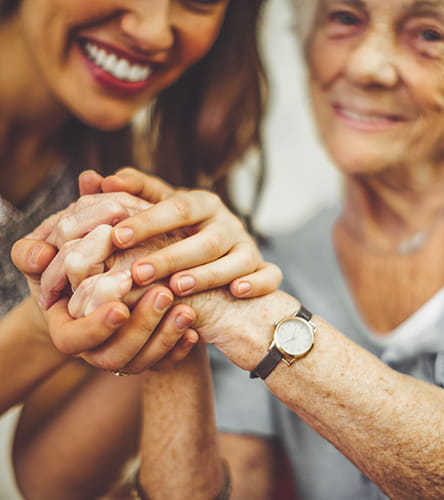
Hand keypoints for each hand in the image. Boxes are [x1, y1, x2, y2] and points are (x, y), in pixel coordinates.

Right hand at [11, 237, 197, 373]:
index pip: (73, 340)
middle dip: (140, 328)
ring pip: (142, 363)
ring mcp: (124, 356)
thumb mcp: (55, 257)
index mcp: (67, 329)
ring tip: (186, 310)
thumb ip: (37, 254)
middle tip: (163, 294)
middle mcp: (94, 350)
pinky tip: (195, 332)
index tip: (120, 306)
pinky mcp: (149, 356)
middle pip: (113, 356)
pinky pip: (164, 364)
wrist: (104, 284)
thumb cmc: (76, 266)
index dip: (95, 327)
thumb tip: (39, 255)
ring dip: (165, 337)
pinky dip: (179, 350)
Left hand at [79, 168, 282, 297]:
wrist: (219, 257)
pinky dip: (259, 282)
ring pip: (237, 257)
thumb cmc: (180, 232)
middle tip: (137, 272)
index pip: (176, 206)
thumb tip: (89, 178)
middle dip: (171, 254)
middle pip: (205, 238)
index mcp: (202, 204)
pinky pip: (270, 275)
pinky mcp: (262, 268)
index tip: (115, 236)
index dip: (148, 221)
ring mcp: (248, 246)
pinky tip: (238, 292)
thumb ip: (128, 196)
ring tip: (178, 285)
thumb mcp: (157, 212)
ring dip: (209, 272)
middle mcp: (227, 223)